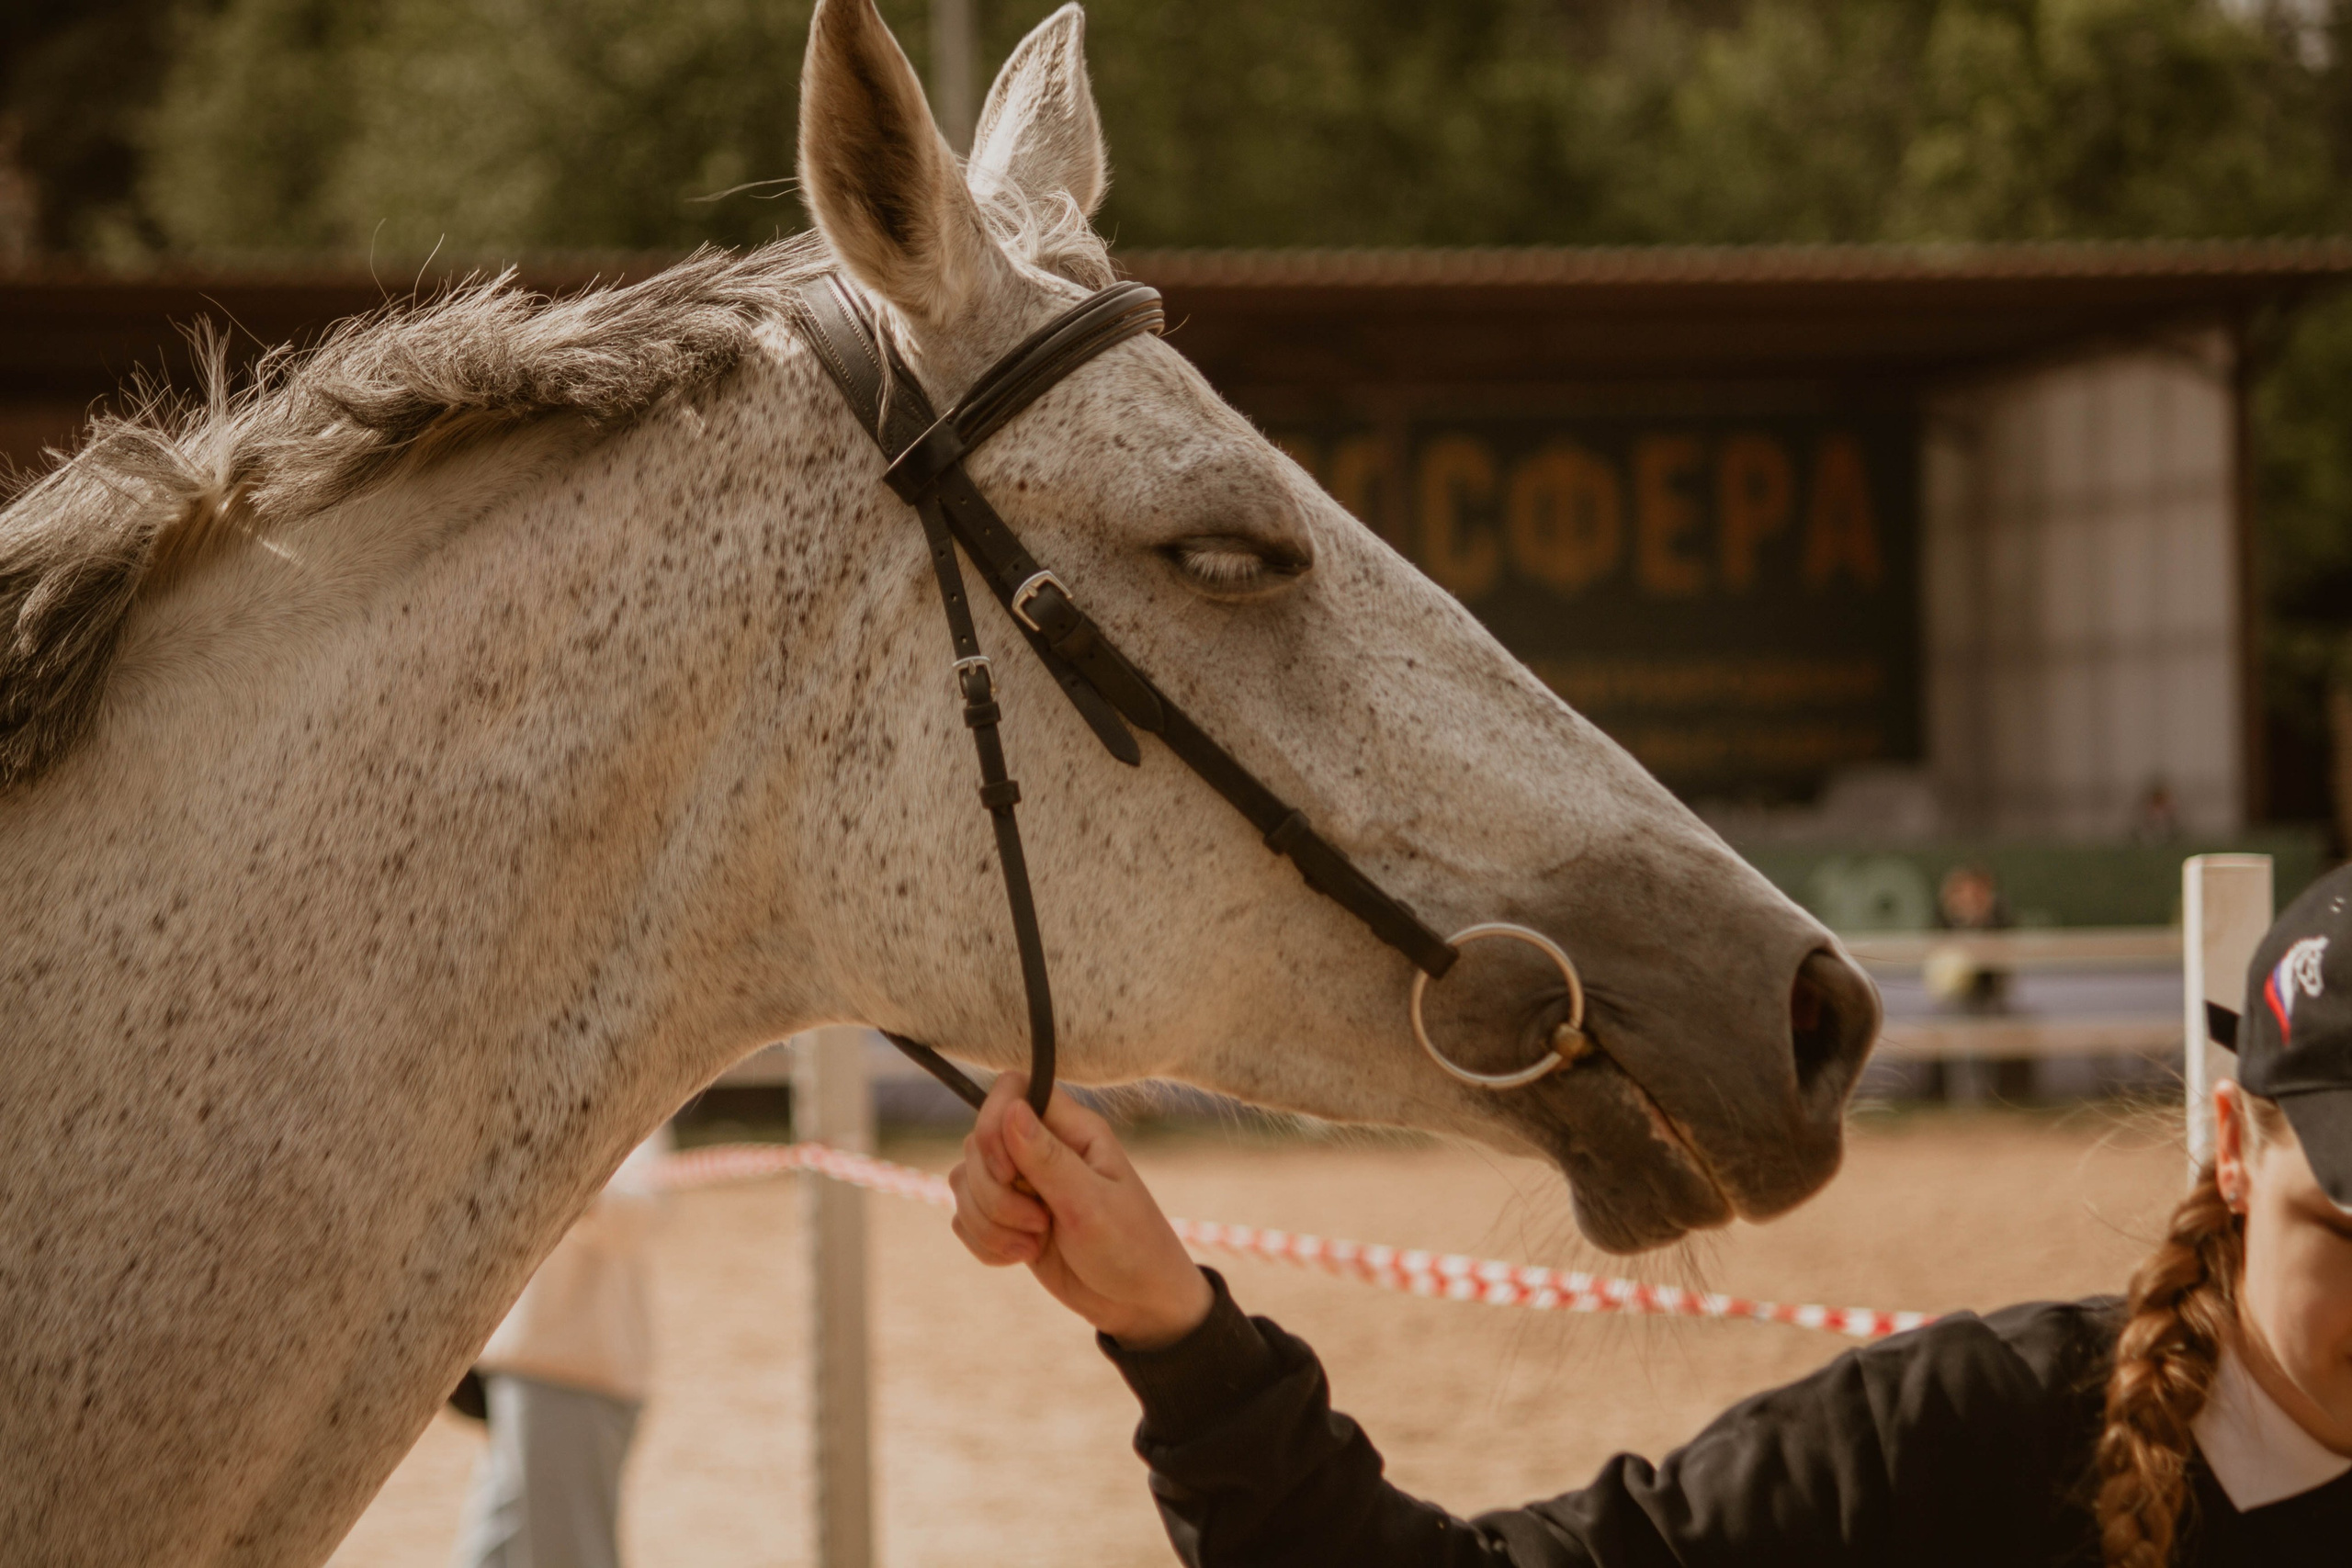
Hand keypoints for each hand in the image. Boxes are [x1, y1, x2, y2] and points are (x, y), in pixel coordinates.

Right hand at [949, 1073, 1213, 1349]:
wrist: (1138, 1304)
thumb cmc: (1131, 1247)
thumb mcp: (1092, 1204)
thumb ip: (1048, 1158)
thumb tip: (1010, 1108)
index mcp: (1073, 1130)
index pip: (1011, 1089)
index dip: (993, 1125)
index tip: (1009, 1171)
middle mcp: (1042, 1149)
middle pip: (976, 1143)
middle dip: (994, 1194)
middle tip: (1040, 1222)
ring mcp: (1021, 1184)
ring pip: (963, 1182)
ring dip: (990, 1224)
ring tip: (1035, 1244)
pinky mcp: (1007, 1219)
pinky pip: (963, 1219)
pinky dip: (984, 1243)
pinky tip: (1021, 1257)